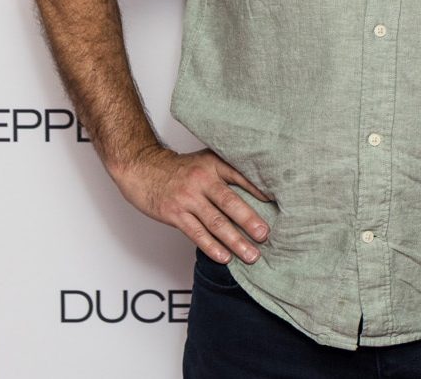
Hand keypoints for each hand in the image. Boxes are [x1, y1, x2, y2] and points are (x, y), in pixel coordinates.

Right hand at [112, 147, 273, 263]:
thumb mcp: (204, 162)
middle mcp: (202, 179)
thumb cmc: (179, 169)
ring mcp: (187, 198)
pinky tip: (225, 257)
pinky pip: (196, 234)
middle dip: (250, 221)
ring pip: (215, 222)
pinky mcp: (174, 213)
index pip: (241, 177)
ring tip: (251, 255)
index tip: (278, 205)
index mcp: (213, 164)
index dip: (260, 191)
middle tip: (266, 236)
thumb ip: (226, 174)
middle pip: (230, 202)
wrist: (142, 168)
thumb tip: (258, 195)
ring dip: (235, 241)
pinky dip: (212, 247)